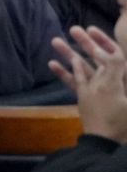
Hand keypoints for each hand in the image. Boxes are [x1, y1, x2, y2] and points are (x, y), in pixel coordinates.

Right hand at [49, 26, 126, 142]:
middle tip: (72, 29)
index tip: (90, 30)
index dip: (104, 41)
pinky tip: (51, 64)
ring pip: (83, 68)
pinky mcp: (86, 98)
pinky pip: (75, 83)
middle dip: (85, 43)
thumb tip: (107, 52)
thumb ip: (114, 68)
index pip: (115, 54)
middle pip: (98, 57)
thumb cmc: (119, 118)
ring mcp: (97, 90)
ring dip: (69, 54)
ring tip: (54, 41)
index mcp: (121, 78)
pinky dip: (64, 73)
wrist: (107, 142)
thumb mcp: (115, 90)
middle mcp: (111, 81)